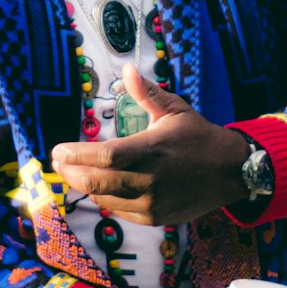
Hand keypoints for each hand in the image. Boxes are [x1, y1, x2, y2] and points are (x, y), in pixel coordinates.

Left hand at [50, 64, 247, 224]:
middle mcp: (149, 180)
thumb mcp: (174, 109)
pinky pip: (118, 209)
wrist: (229, 172)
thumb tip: (126, 69)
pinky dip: (104, 196)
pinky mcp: (154, 218)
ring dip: (83, 185)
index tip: (57, 149)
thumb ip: (146, 93)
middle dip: (70, 172)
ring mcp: (151, 203)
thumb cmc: (198, 136)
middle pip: (96, 182)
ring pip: (104, 197)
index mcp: (152, 150)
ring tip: (71, 171)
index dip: (75, 154)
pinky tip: (97, 184)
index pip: (104, 156)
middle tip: (57, 161)